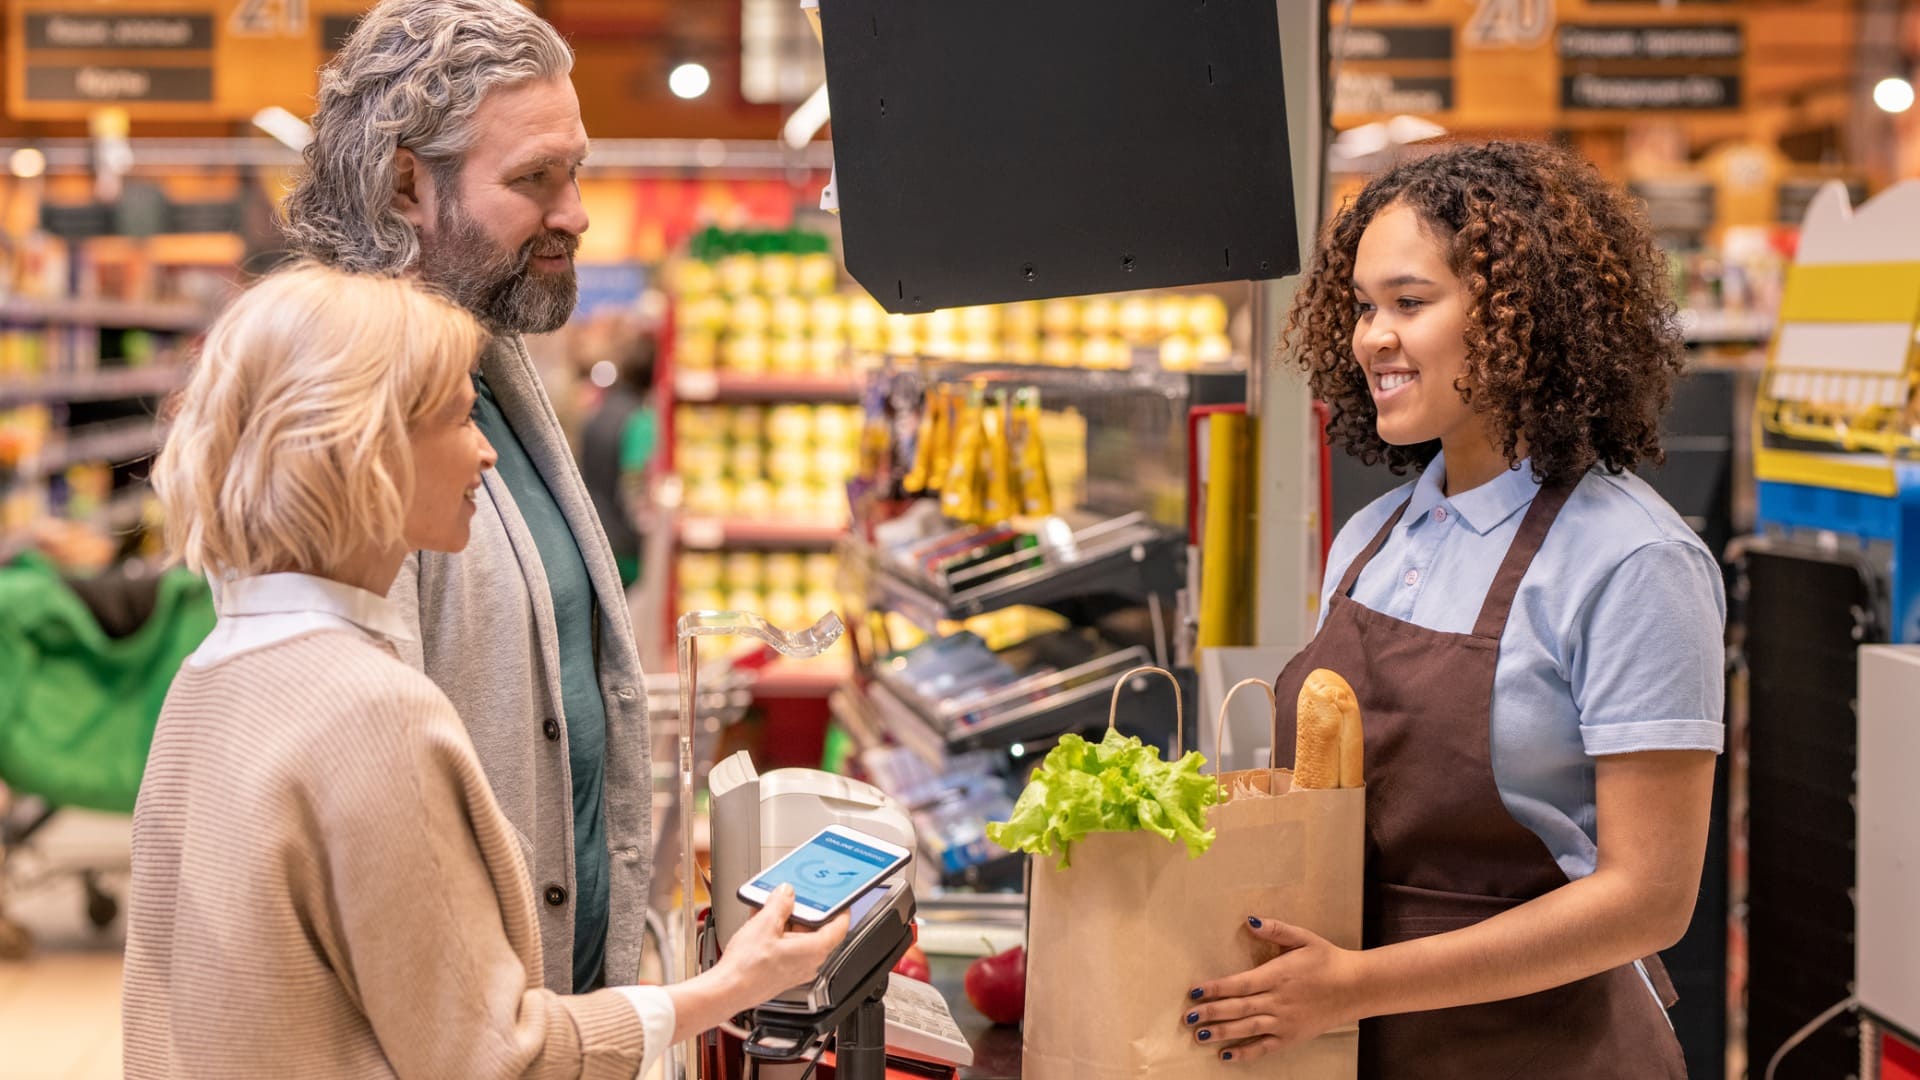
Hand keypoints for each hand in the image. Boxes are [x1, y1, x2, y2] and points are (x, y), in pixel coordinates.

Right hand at [714, 885, 850, 1005]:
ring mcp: (795, 970)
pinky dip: (777, 934)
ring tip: (770, 907)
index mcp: (814, 950)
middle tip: (793, 896)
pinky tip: (761, 923)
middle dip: (803, 912)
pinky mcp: (781, 973)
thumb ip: (779, 904)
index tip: (837, 898)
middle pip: (815, 930)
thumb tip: (786, 894)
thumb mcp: (764, 925)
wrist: (727, 991)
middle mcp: (809, 963)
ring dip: (786, 921)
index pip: (839, 926)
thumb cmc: (747, 968)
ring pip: (798, 939)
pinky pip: (786, 948)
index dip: (840, 909)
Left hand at [1182, 916, 1362, 1063]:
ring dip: (1222, 1032)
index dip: (1217, 988)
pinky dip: (1245, 1052)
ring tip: (1199, 1036)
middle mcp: (1278, 1001)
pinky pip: (1265, 1047)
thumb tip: (1249, 919)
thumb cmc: (1327, 959)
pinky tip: (1226, 1055)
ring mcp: (1284, 1021)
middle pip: (1239, 1008)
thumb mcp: (1303, 937)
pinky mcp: (1292, 1036)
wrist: (1356, 987)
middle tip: (1188, 1017)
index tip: (1196, 991)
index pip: (1240, 984)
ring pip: (1248, 1029)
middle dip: (1212, 1013)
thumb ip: (1275, 929)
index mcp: (1277, 975)